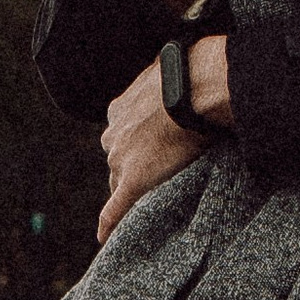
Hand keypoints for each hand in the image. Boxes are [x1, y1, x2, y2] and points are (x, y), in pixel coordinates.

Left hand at [96, 41, 233, 240]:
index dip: (137, 144)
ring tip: (152, 199)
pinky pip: (115, 209)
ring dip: (133, 190)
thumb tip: (187, 62)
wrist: (194, 87)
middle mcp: (112, 135)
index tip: (150, 148)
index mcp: (119, 109)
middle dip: (133, 166)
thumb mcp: (173, 69)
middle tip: (157, 171)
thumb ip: (169, 77)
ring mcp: (121, 160)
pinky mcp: (132, 181)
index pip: (123, 136)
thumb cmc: (190, 73)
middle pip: (118, 160)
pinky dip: (109, 224)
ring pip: (120, 182)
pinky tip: (105, 238)